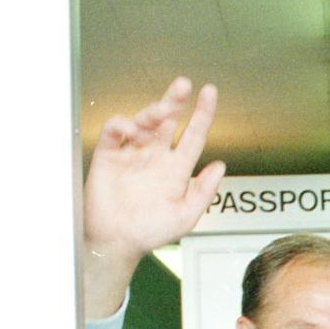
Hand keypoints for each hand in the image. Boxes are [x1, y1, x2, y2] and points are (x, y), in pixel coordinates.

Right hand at [83, 77, 226, 316]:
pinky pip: (115, 131)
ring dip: (154, 110)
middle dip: (175, 100)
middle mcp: (155, 156)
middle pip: (168, 120)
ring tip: (165, 108)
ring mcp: (132, 153)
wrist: (116, 243)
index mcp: (176, 168)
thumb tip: (220, 166)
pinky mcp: (109, 155)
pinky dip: (122, 124)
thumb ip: (204, 191)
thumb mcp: (186, 216)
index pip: (193, 135)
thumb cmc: (150, 232)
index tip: (210, 93)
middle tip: (184, 85)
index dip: (202, 114)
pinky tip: (132, 129)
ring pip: (144, 121)